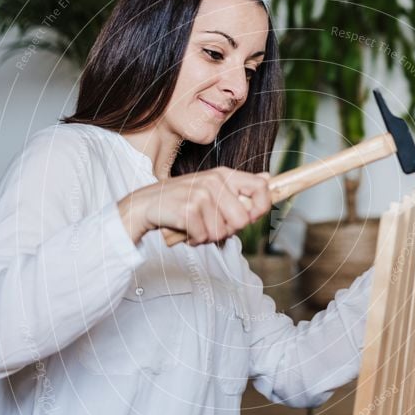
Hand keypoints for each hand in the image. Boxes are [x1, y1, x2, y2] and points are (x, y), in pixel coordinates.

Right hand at [118, 167, 271, 244]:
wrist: (145, 204)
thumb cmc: (181, 199)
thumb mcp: (211, 187)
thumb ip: (239, 186)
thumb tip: (268, 178)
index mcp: (224, 174)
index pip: (260, 187)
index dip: (262, 207)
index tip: (251, 217)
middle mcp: (214, 181)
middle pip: (242, 220)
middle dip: (228, 230)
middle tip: (211, 225)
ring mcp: (201, 194)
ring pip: (222, 232)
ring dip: (208, 236)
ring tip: (196, 225)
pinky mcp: (188, 210)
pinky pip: (204, 237)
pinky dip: (194, 240)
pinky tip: (186, 230)